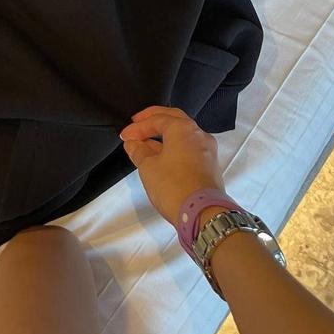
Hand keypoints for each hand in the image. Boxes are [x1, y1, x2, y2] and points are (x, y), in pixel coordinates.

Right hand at [119, 106, 224, 226]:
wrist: (202, 214)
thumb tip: (133, 143)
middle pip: (173, 119)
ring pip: (182, 135)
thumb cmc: (173, 185)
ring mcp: (207, 150)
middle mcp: (198, 134)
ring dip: (163, 136)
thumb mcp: (148, 167)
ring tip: (144, 144)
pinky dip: (173, 147)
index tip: (124, 136)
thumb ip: (139, 151)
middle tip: (137, 124)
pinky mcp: (209, 166)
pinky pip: (188, 148)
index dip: (138, 127)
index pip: (157, 120)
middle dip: (153, 121)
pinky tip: (160, 157)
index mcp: (183, 129)